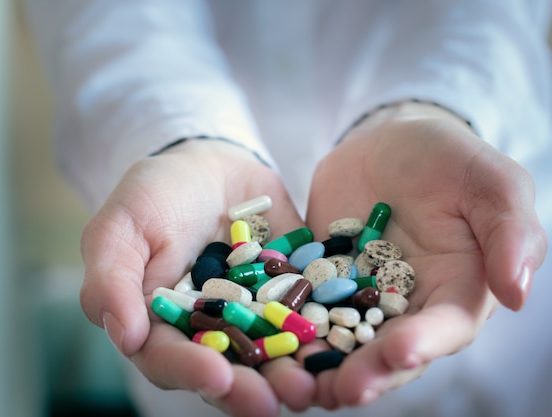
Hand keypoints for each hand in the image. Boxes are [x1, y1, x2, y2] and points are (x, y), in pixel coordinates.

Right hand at [79, 139, 316, 416]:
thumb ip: (112, 280)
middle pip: (227, 369)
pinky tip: (345, 344)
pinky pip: (310, 316)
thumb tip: (125, 337)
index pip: (170, 358)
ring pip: (272, 354)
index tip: (217, 376)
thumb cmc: (156, 193)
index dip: (191, 370)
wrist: (211, 161)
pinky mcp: (292, 293)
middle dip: (248, 390)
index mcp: (162, 324)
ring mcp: (255, 315)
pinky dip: (326, 332)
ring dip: (290, 374)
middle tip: (271, 402)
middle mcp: (211, 330)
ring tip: (311, 387)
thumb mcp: (121, 226)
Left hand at [302, 102, 547, 406]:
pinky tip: (269, 338)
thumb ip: (510, 232)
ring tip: (301, 385)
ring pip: (343, 338)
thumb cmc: (451, 159)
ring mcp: (359, 294)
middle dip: (368, 371)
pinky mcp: (320, 278)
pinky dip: (289, 324)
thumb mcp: (491, 182)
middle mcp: (407, 304)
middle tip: (344, 390)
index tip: (400, 352)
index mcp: (456, 290)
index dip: (425, 343)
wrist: (390, 141)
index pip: (445, 326)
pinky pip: (303, 304)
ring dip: (324, 363)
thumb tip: (518, 294)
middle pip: (389, 347)